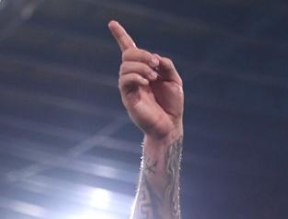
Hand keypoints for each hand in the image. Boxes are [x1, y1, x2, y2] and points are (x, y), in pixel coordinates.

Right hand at [108, 21, 183, 142]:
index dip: (121, 36)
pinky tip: (146, 81)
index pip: (129, 50)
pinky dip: (136, 76)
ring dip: (141, 66)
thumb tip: (155, 58)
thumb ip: (167, 66)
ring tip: (153, 77)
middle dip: (142, 54)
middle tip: (155, 64)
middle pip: (128, 54)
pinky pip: (125, 80)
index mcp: (144, 70)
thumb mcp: (175, 81)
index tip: (112, 23)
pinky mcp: (128, 97)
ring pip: (126, 66)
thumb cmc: (172, 105)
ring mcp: (129, 87)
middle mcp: (134, 77)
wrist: (170, 126)